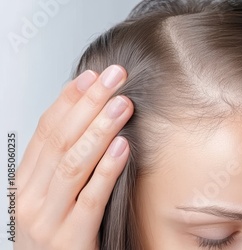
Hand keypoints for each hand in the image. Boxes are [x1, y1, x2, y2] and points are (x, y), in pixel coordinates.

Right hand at [15, 65, 131, 249]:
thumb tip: (88, 122)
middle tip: (113, 78)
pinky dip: (107, 170)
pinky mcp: (71, 240)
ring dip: (99, 130)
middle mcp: (30, 199)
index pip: (45, 131)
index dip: (69, 100)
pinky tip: (123, 147)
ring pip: (72, 164)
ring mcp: (48, 220)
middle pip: (60, 140)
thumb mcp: (51, 198)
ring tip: (122, 104)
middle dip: (88, 104)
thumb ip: (64, 165)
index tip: (91, 76)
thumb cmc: (57, 237)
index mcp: (25, 184)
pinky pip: (91, 198)